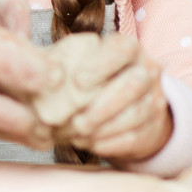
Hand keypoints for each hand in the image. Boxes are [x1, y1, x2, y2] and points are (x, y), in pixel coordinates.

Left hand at [54, 33, 173, 165]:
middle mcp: (147, 70)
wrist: (120, 105)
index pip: (122, 49)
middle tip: (75, 121)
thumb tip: (36, 68)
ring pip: (136, 114)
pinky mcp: (154, 126)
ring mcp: (155, 99)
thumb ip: (58, 60)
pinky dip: (110, 142)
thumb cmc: (88, 78)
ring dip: (104, 127)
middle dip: (102, 105)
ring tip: (77, 133)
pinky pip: (136, 136)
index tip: (77, 82)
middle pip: (133, 85)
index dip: (101, 64)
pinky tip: (89, 143)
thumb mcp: (75, 62)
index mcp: (128, 48)